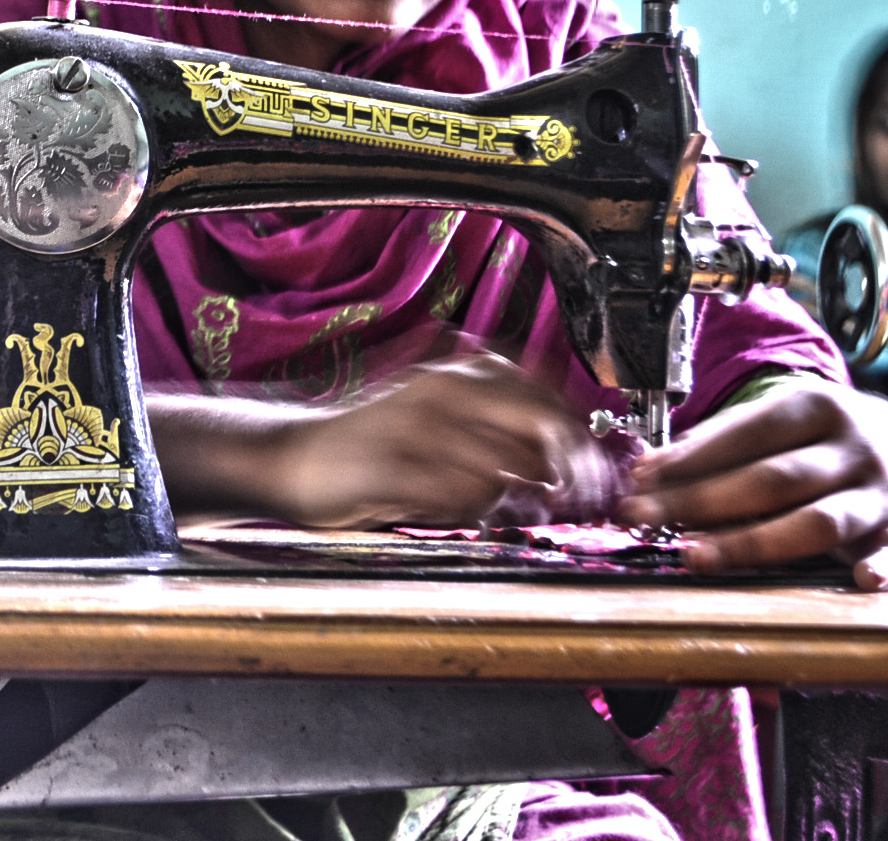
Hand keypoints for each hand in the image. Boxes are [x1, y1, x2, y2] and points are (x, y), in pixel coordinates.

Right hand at [266, 355, 616, 528]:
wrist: (297, 457)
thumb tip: (561, 460)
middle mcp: (443, 395)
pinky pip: (460, 498)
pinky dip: (474, 512)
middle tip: (573, 499)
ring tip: (511, 507)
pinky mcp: (396, 471)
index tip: (590, 468)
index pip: (545, 397)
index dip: (578, 435)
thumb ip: (496, 429)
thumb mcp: (439, 419)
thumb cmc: (376, 445)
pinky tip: (464, 512)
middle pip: (538, 429)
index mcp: (457, 376)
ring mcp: (419, 432)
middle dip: (567, 471)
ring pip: (504, 470)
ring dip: (518, 498)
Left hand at [618, 381, 887, 589]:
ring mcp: (880, 492)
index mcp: (818, 406)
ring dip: (751, 542)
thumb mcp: (774, 420)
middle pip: (772, 479)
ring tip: (694, 555)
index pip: (747, 433)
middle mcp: (853, 447)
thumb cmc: (811, 435)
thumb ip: (719, 443)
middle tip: (643, 518)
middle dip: (700, 501)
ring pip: (817, 521)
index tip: (639, 479)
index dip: (690, 458)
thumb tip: (648, 471)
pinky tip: (861, 580)